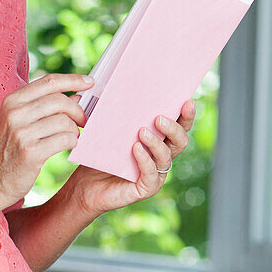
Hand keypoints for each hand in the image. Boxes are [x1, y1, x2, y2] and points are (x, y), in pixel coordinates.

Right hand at [0, 72, 91, 210]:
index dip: (72, 80)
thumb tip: (79, 96)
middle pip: (59, 100)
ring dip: (74, 129)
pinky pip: (65, 140)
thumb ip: (46, 106)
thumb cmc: (9, 150)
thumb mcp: (20, 122)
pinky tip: (68, 146)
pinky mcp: (30, 152)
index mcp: (12, 100)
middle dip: (78, 110)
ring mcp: (21, 133)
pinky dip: (72, 142)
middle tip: (84, 120)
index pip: (49, 82)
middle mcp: (15, 113)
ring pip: (64, 121)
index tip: (89, 82)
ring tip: (71, 136)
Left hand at [68, 99, 196, 216]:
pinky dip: (145, 160)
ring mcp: (155, 173)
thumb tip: (99, 84)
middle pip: (180, 141)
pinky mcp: (146, 188)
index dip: (186, 115)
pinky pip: (151, 174)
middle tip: (159, 117)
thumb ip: (106, 108)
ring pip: (166, 157)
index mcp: (157, 138)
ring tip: (142, 131)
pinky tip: (136, 149)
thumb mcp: (103, 128)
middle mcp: (160, 156)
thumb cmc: (97, 154)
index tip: (186, 101)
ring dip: (156, 142)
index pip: (179, 125)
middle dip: (175, 128)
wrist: (85, 185)